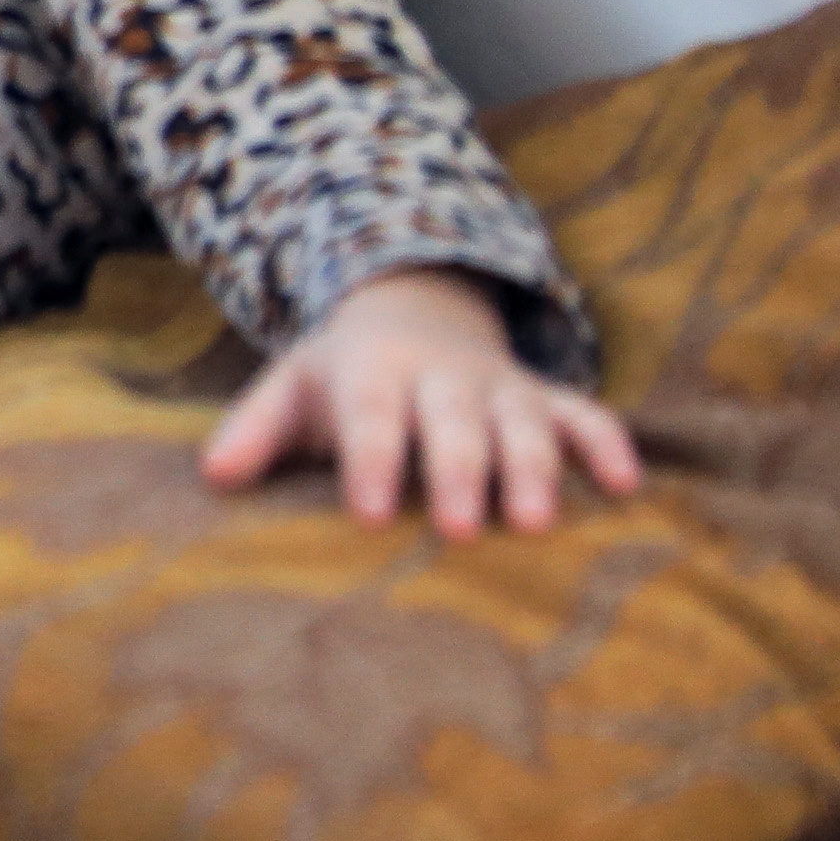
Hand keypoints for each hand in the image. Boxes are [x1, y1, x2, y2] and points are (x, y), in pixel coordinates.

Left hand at [200, 264, 644, 537]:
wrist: (412, 311)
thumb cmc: (344, 376)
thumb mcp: (292, 389)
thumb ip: (255, 430)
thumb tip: (212, 477)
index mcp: (375, 371)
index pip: (371, 417)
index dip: (369, 462)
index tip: (364, 514)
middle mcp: (444, 377)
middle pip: (454, 424)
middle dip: (458, 474)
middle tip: (458, 529)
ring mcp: (501, 387)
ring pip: (524, 424)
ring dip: (534, 469)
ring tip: (537, 524)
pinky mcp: (548, 400)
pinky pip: (586, 416)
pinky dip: (608, 445)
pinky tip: (627, 488)